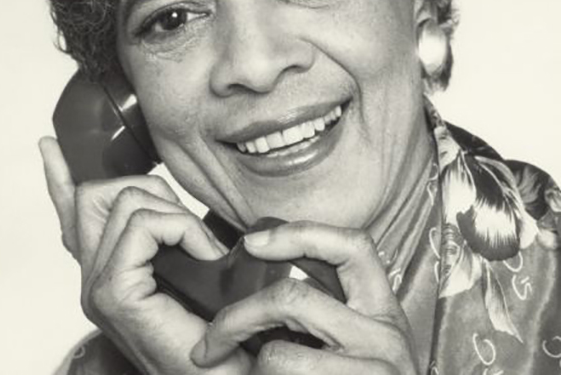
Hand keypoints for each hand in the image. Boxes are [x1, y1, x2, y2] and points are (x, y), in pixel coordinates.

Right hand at [39, 136, 251, 374]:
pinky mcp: (113, 291)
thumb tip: (170, 203)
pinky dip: (181, 229)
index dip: (59, 178)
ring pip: (127, 200)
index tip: (49, 146)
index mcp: (104, 269)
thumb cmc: (211, 325)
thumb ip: (168, 236)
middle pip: (100, 191)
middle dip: (151, 189)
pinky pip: (144, 224)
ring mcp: (96, 285)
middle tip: (185, 229)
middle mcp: (91, 276)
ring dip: (177, 215)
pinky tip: (202, 256)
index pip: (71, 214)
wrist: (220, 374)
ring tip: (201, 252)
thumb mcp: (189, 267)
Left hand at [191, 221, 418, 374]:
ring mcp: (374, 371)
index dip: (299, 234)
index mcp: (382, 308)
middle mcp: (384, 336)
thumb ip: (330, 308)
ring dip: (255, 371)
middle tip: (211, 340)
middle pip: (294, 298)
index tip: (252, 243)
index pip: (351, 245)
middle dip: (239, 317)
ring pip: (278, 356)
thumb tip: (263, 266)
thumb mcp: (362, 340)